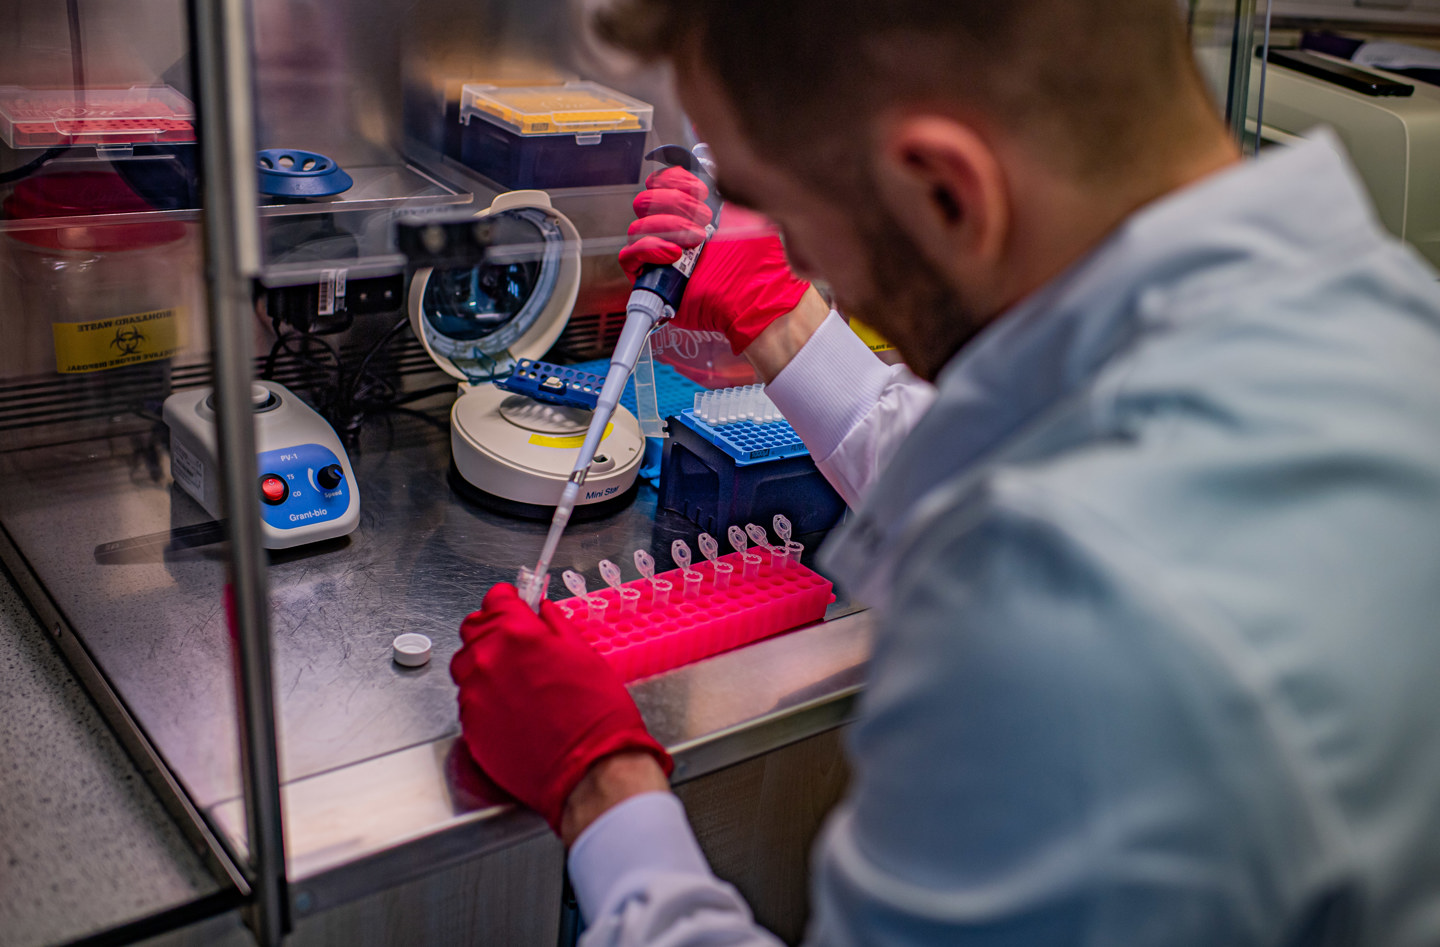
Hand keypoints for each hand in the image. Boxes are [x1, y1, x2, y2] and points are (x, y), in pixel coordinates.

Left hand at [450, 583, 673, 832]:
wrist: (589, 770)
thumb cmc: (596, 714)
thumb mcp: (585, 654)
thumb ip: (555, 626)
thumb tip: (542, 611)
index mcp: (517, 633)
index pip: (495, 599)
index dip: (509, 601)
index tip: (516, 606)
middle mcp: (487, 659)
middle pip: (473, 629)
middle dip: (493, 630)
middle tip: (517, 644)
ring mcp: (473, 694)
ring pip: (466, 665)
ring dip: (484, 664)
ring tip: (515, 682)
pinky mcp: (469, 726)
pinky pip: (468, 700)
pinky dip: (484, 698)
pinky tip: (512, 710)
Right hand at [619, 166, 812, 355]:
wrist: (760, 300)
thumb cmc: (762, 262)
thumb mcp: (751, 211)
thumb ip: (731, 183)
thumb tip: (706, 152)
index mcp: (692, 212)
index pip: (660, 183)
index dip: (672, 179)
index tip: (698, 186)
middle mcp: (673, 231)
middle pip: (645, 202)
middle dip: (673, 202)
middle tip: (705, 217)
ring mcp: (661, 256)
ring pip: (637, 227)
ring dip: (667, 226)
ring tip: (698, 240)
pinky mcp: (653, 281)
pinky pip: (629, 258)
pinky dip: (648, 249)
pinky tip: (674, 253)